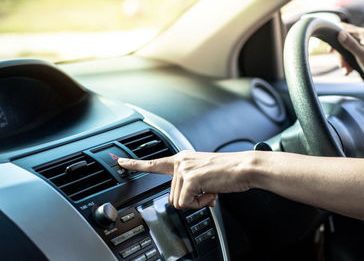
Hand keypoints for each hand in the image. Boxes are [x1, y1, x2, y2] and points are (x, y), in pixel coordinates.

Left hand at [118, 150, 258, 208]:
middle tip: (207, 191)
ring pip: (177, 201)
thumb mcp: (204, 175)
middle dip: (189, 199)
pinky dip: (199, 204)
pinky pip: (185, 203)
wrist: (245, 168)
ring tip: (211, 190)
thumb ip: (190, 183)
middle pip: (171, 195)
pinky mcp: (190, 178)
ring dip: (195, 202)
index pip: (153, 162)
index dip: (134, 163)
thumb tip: (185, 199)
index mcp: (182, 159)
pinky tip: (211, 194)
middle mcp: (180, 161)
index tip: (119, 161)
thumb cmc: (229, 172)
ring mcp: (184, 169)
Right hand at [337, 23, 363, 84]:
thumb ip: (350, 44)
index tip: (330, 50)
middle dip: (341, 54)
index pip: (345, 29)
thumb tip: (339, 33)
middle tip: (342, 65)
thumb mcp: (362, 55)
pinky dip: (350, 62)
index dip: (335, 38)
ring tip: (347, 70)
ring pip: (347, 49)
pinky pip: (353, 53)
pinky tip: (350, 70)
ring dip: (345, 60)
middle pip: (345, 41)